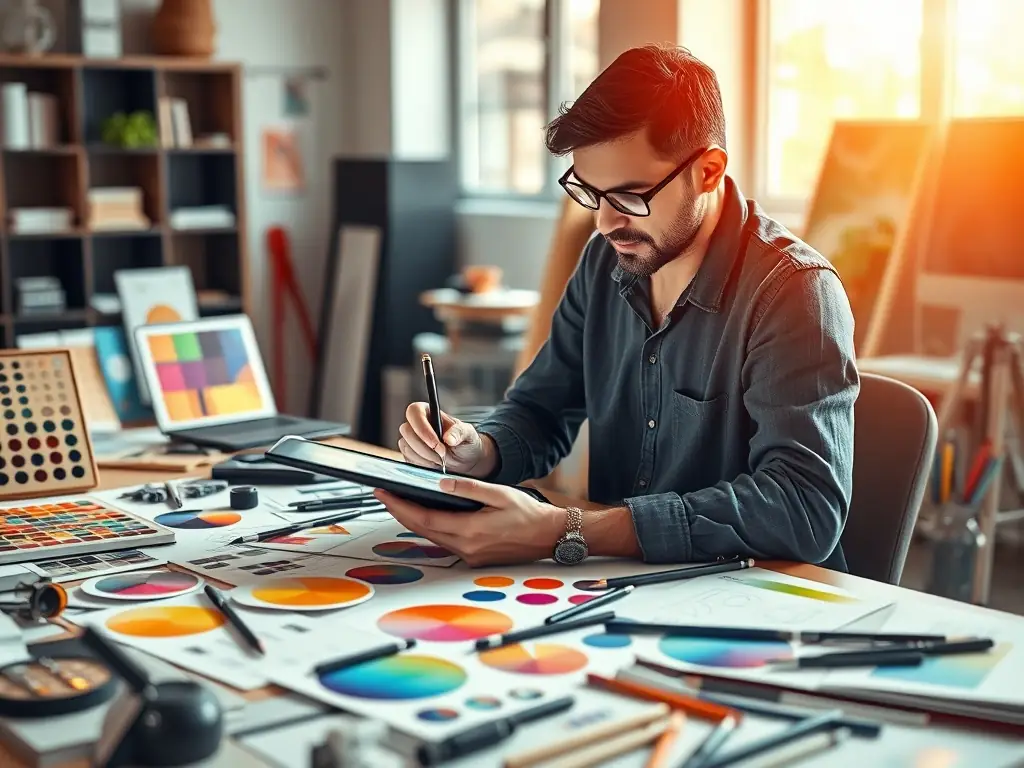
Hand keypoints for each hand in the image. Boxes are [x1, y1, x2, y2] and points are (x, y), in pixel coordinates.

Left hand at [373, 476, 565, 566]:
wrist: (549, 536)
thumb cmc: (529, 514)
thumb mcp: (500, 493)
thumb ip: (468, 488)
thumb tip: (440, 482)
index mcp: (471, 530)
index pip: (424, 519)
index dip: (400, 506)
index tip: (384, 493)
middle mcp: (466, 547)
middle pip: (422, 531)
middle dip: (399, 513)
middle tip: (383, 496)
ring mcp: (470, 556)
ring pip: (431, 538)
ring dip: (413, 521)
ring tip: (399, 503)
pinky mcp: (474, 558)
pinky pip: (444, 542)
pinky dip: (430, 528)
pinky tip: (425, 516)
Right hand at [398, 402, 495, 476]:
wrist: (464, 459)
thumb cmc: (464, 442)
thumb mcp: (468, 433)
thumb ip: (460, 432)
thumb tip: (448, 438)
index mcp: (428, 411)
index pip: (414, 412)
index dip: (422, 429)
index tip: (436, 444)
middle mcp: (416, 424)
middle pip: (407, 431)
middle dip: (425, 447)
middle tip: (442, 454)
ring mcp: (410, 439)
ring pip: (406, 447)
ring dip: (425, 458)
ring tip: (441, 458)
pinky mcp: (408, 454)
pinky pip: (408, 459)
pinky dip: (422, 464)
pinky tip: (434, 463)